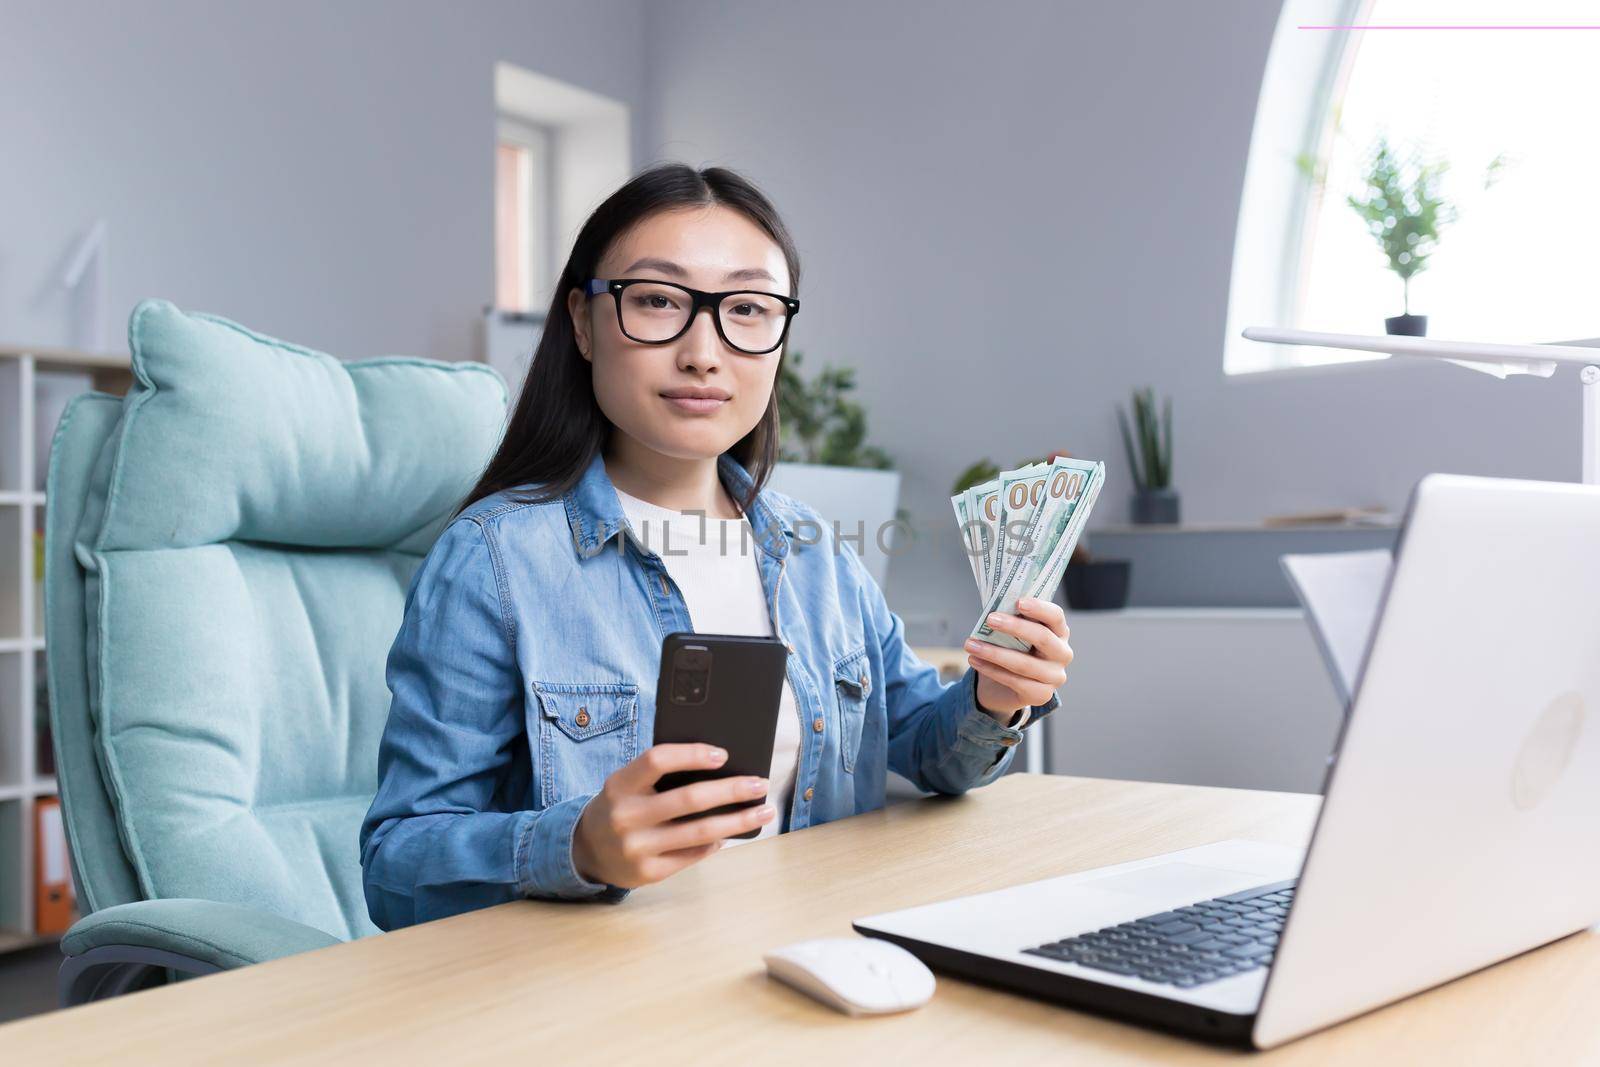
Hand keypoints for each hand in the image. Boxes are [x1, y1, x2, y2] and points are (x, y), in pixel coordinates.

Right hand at [571, 743, 775, 888]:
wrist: (587, 851)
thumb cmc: (620, 806)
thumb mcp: (627, 784)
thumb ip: (659, 773)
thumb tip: (719, 766)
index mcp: (619, 785)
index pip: (658, 760)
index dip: (692, 754)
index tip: (723, 754)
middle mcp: (626, 816)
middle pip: (689, 799)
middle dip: (732, 790)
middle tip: (759, 784)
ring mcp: (637, 848)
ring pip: (699, 832)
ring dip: (737, 821)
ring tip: (763, 811)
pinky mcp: (648, 873)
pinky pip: (693, 855)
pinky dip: (716, 843)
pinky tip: (730, 834)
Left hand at [964, 596, 1072, 716]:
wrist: (1005, 685)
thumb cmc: (1011, 649)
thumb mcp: (1012, 632)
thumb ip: (1009, 618)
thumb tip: (993, 607)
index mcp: (1059, 632)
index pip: (1056, 616)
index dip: (1039, 608)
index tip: (1018, 602)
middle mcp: (1062, 654)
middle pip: (1043, 638)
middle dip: (1015, 627)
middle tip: (990, 619)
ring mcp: (1055, 677)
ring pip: (1025, 664)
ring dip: (994, 653)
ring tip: (970, 644)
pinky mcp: (1041, 695)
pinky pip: (1015, 682)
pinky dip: (991, 670)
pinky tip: (974, 660)